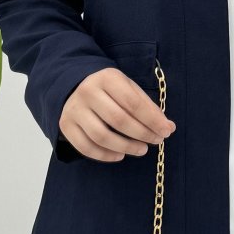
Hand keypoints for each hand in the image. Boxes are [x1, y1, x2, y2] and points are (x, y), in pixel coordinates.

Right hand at [59, 69, 175, 161]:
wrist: (75, 87)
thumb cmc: (110, 90)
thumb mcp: (129, 89)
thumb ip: (148, 107)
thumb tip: (168, 127)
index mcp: (107, 78)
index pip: (133, 102)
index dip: (152, 120)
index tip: (166, 131)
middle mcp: (88, 91)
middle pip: (119, 120)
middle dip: (142, 134)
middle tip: (156, 141)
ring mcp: (74, 109)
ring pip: (102, 136)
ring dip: (126, 147)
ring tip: (141, 150)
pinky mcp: (66, 125)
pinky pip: (86, 147)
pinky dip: (105, 155)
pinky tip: (120, 155)